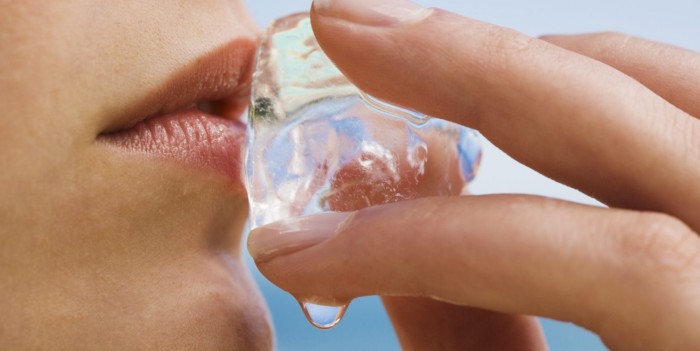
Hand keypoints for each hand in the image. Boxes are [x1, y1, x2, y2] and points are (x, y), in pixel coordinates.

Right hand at [249, 1, 699, 349]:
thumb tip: (387, 251)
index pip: (608, 260)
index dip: (429, 246)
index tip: (305, 250)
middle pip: (631, 120)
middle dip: (460, 68)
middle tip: (344, 29)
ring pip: (665, 81)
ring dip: (522, 59)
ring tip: (409, 49)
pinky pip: (683, 95)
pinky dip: (591, 74)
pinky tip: (519, 83)